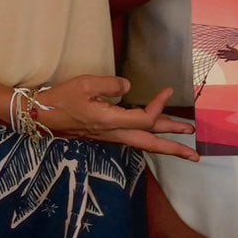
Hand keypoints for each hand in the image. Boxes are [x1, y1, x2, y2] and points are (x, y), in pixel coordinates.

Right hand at [36, 78, 199, 160]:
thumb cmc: (60, 99)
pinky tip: (155, 136)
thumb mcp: (84, 84)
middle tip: (196, 154)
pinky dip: (149, 140)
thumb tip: (128, 87)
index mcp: (110, 122)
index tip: (168, 91)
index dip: (160, 107)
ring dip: (165, 145)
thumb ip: (110, 84)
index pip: (145, 120)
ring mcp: (110, 137)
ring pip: (143, 143)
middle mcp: (114, 134)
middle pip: (150, 144)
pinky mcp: (106, 135)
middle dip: (174, 148)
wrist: (40, 116)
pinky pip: (133, 139)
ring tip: (184, 146)